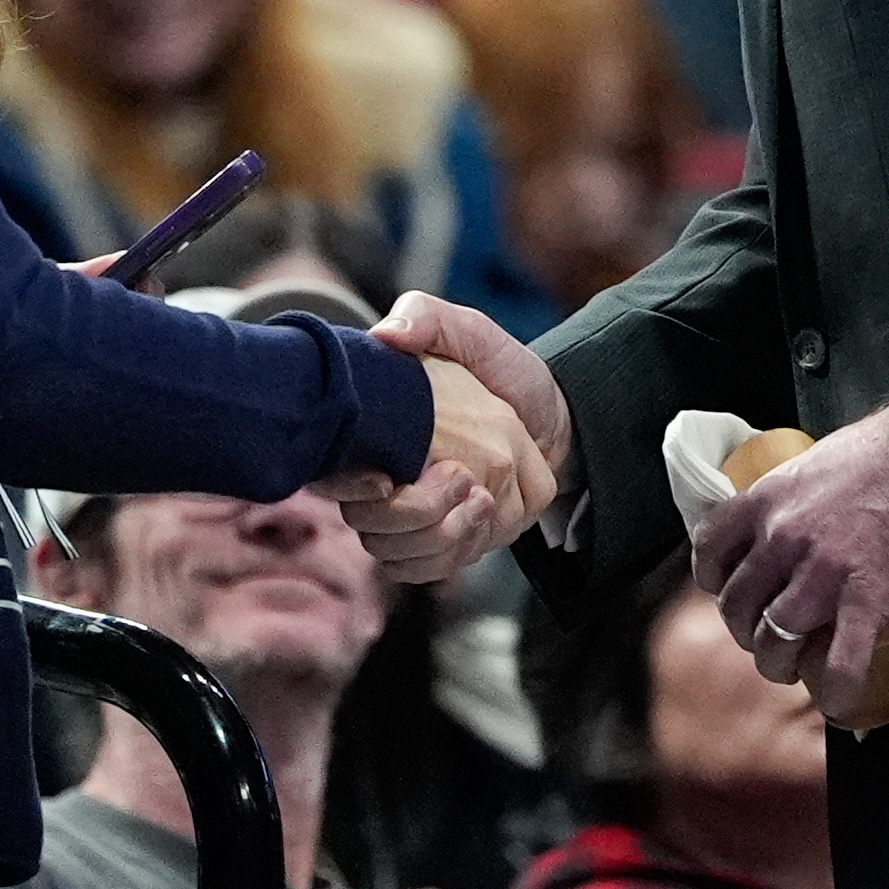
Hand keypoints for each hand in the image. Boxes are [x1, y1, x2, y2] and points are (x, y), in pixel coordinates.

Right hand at [330, 293, 573, 581]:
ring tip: (480, 497)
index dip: (350, 487)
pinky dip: (458, 549)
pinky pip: (431, 569)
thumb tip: (386, 334)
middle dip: (415, 515)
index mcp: (377, 438)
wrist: (553, 412)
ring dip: (442, 534)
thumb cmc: (503, 369)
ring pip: (401, 555)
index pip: (334, 478)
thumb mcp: (467, 331)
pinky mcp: (446, 541)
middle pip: (370, 530)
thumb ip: (426, 318)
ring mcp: (416, 518)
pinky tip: (482, 515)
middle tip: (460, 478)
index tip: (384, 480)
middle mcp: (386, 484)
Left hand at [695, 401, 888, 725]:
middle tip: (769, 637)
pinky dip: (838, 690)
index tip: (734, 591)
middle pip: (739, 605)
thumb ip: (796, 498)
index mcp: (767, 499)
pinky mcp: (867, 597)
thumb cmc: (888, 449)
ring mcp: (822, 571)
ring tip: (797, 669)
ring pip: (775, 640)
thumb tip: (797, 524)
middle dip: (748, 632)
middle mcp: (782, 537)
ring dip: (780, 664)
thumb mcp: (817, 463)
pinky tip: (839, 701)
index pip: (710, 551)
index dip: (716, 582)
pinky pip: (841, 661)